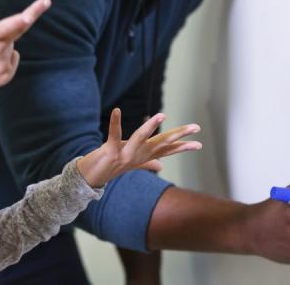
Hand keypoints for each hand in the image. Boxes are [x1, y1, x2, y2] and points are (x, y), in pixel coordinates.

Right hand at [0, 0, 49, 92]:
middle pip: (16, 32)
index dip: (28, 15)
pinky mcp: (6, 75)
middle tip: (43, 3)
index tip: (44, 4)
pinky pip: (13, 58)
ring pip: (11, 46)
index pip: (10, 25)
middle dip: (25, 19)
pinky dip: (6, 57)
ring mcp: (2, 65)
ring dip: (3, 45)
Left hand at [76, 108, 202, 187]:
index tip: (199, 143)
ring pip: (140, 139)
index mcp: (144, 156)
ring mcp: (124, 155)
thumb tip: (160, 165)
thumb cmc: (110, 167)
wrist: (90, 178)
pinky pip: (113, 135)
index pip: (167, 150)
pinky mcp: (110, 152)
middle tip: (195, 128)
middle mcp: (137, 156)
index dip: (183, 146)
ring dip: (150, 127)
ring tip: (161, 115)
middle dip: (178, 135)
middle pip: (161, 143)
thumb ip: (147, 163)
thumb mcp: (131, 163)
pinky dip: (115, 123)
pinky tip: (116, 110)